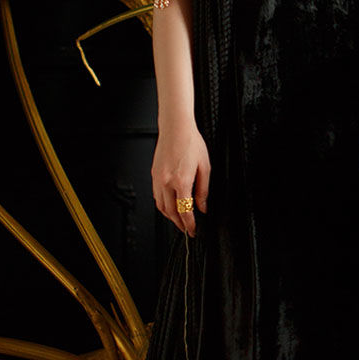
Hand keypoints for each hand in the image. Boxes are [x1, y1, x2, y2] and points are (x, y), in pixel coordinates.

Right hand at [151, 121, 209, 235]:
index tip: (193, 231)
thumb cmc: (191, 143)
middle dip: (179, 224)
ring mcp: (158, 179)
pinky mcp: (154, 175)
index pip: (184, 211)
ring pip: (161, 206)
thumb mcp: (205, 167)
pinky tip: (170, 206)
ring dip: (170, 217)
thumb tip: (202, 207)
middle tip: (186, 230)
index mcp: (181, 181)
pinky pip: (156, 196)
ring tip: (179, 221)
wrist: (176, 128)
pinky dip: (163, 205)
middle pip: (171, 212)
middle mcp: (166, 182)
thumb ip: (203, 190)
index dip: (189, 224)